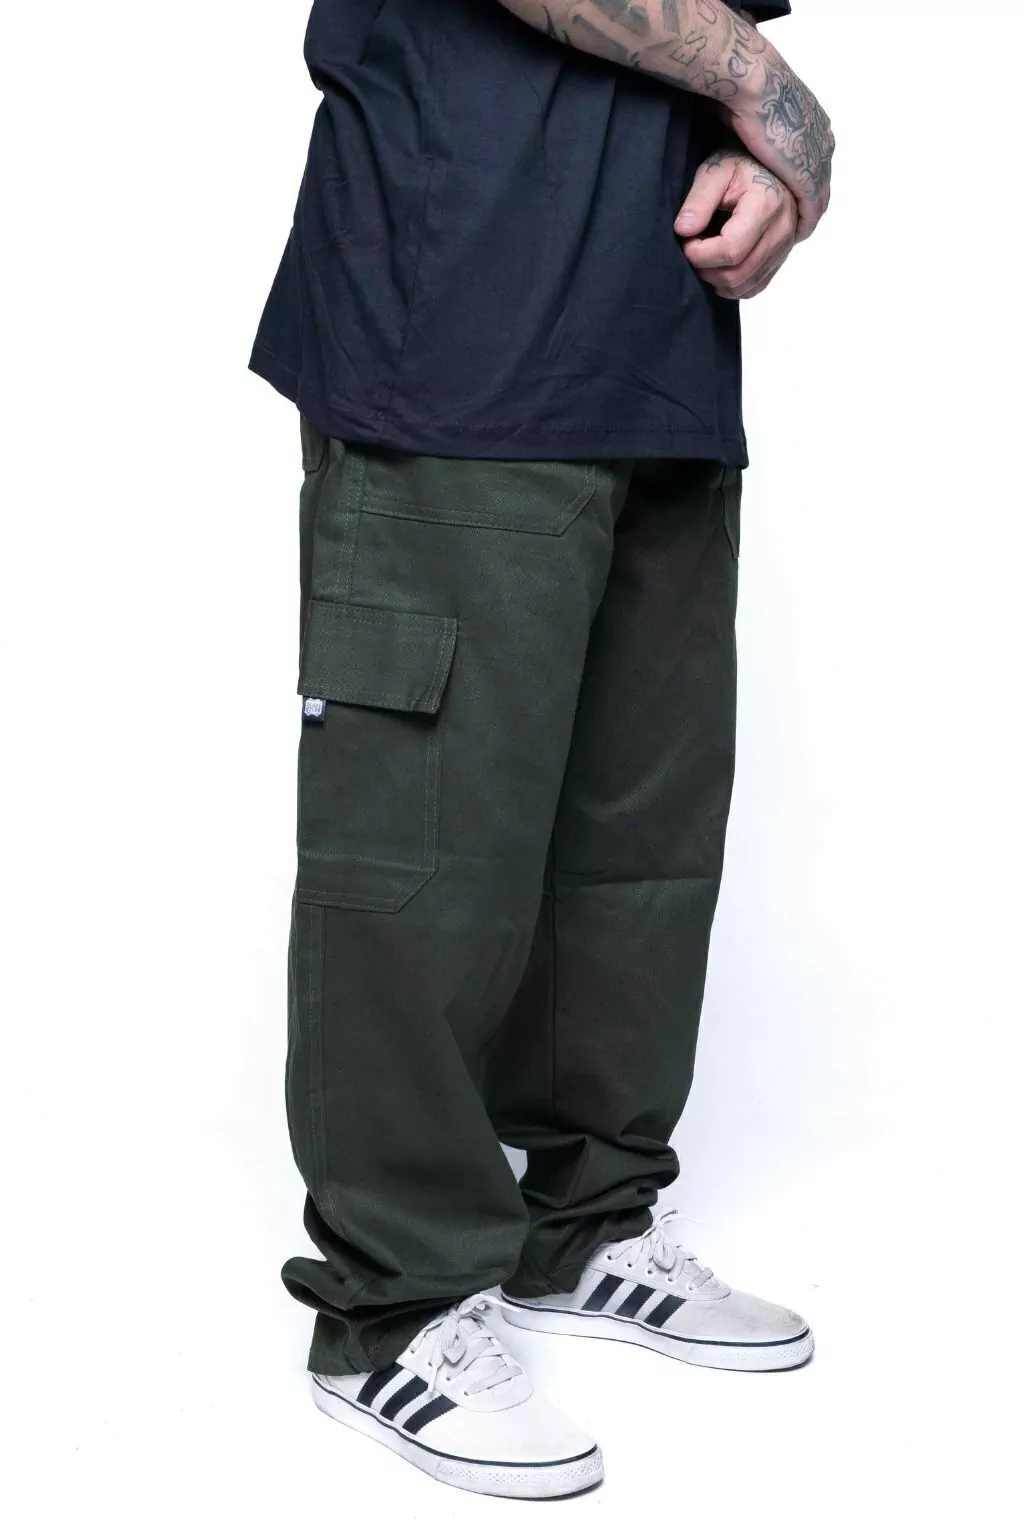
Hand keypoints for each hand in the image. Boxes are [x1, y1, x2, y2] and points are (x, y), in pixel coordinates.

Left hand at [674, 149, 797, 299]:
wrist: (772, 169)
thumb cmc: (742, 165)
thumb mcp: (715, 171)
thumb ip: (699, 200)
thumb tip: (683, 230)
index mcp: (765, 206)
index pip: (730, 250)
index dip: (701, 254)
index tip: (687, 240)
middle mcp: (780, 231)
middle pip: (737, 273)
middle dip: (706, 269)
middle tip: (693, 248)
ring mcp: (784, 248)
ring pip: (744, 286)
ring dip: (716, 279)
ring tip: (705, 255)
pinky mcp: (781, 259)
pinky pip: (754, 288)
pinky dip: (732, 285)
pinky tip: (719, 267)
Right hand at [721, 25, 833, 241]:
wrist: (753, 84)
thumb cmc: (748, 86)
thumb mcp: (757, 101)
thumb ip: (759, 116)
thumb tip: (743, 116)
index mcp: (811, 120)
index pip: (814, 155)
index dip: (803, 175)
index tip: (793, 189)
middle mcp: (820, 138)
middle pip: (820, 177)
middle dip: (811, 198)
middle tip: (799, 218)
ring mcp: (817, 156)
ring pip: (820, 194)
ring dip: (808, 213)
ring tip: (796, 231)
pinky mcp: (808, 174)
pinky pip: (812, 206)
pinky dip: (806, 221)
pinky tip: (797, 233)